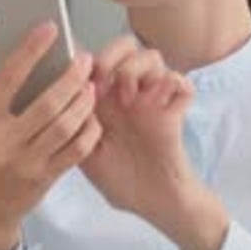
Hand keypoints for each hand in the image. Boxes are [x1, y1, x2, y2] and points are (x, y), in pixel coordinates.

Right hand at [0, 23, 101, 249]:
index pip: (8, 78)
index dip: (31, 50)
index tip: (49, 30)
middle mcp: (3, 142)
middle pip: (47, 103)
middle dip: (72, 77)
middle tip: (84, 60)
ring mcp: (27, 162)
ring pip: (65, 126)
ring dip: (84, 102)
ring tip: (91, 85)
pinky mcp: (46, 177)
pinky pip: (76, 151)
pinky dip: (89, 131)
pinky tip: (93, 116)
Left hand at [81, 36, 194, 219]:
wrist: (150, 202)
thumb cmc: (118, 179)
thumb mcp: (85, 154)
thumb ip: (77, 127)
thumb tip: (67, 97)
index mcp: (102, 99)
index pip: (96, 59)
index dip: (86, 60)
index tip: (78, 79)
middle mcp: (127, 93)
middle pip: (126, 47)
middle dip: (113, 54)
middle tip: (102, 79)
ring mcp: (152, 100)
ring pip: (153, 57)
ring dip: (137, 69)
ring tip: (127, 99)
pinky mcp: (174, 111)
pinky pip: (182, 83)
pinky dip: (173, 84)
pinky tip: (158, 103)